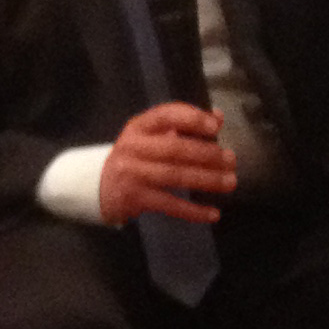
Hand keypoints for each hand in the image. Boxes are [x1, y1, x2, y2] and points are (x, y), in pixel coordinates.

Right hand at [98, 102, 233, 227]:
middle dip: (207, 154)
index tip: (214, 126)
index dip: (191, 119)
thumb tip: (218, 117)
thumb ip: (182, 126)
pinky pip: (169, 205)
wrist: (98, 186)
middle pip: (174, 149)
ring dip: (206, 180)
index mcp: (139, 127)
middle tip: (231, 159)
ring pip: (175, 176)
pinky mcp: (135, 198)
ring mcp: (133, 174)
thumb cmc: (134, 158)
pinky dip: (193, 210)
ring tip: (230, 182)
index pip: (166, 115)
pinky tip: (212, 213)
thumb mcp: (150, 137)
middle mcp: (133, 147)